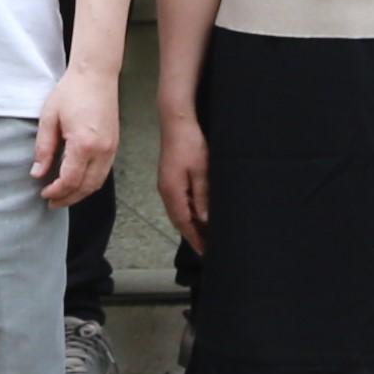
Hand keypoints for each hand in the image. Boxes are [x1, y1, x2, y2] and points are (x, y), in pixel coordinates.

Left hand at [32, 61, 120, 206]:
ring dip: (80, 193)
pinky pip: (104, 172)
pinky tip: (77, 181)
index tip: (43, 193)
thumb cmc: (71, 92)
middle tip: (52, 202)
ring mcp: (112, 148)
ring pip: (98, 182)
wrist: (95, 75)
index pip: (70, 180)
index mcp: (84, 144)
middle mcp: (102, 150)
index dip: (56, 191)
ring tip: (63, 196)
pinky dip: (90, 182)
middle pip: (87, 187)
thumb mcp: (49, 118)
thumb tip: (37, 173)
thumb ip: (43, 149)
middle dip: (69, 198)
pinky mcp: (114, 145)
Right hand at [156, 109, 210, 253]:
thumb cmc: (190, 143)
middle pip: (179, 220)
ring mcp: (166, 183)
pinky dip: (188, 212)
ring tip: (205, 236)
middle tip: (208, 249)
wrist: (177, 120)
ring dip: (190, 224)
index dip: (195, 238)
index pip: (184, 222)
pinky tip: (198, 214)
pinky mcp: (170, 176)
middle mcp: (166, 190)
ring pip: (179, 211)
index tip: (206, 253)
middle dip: (192, 235)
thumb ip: (202, 196)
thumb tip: (205, 219)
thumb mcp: (202, 171)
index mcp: (172, 191)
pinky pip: (179, 201)